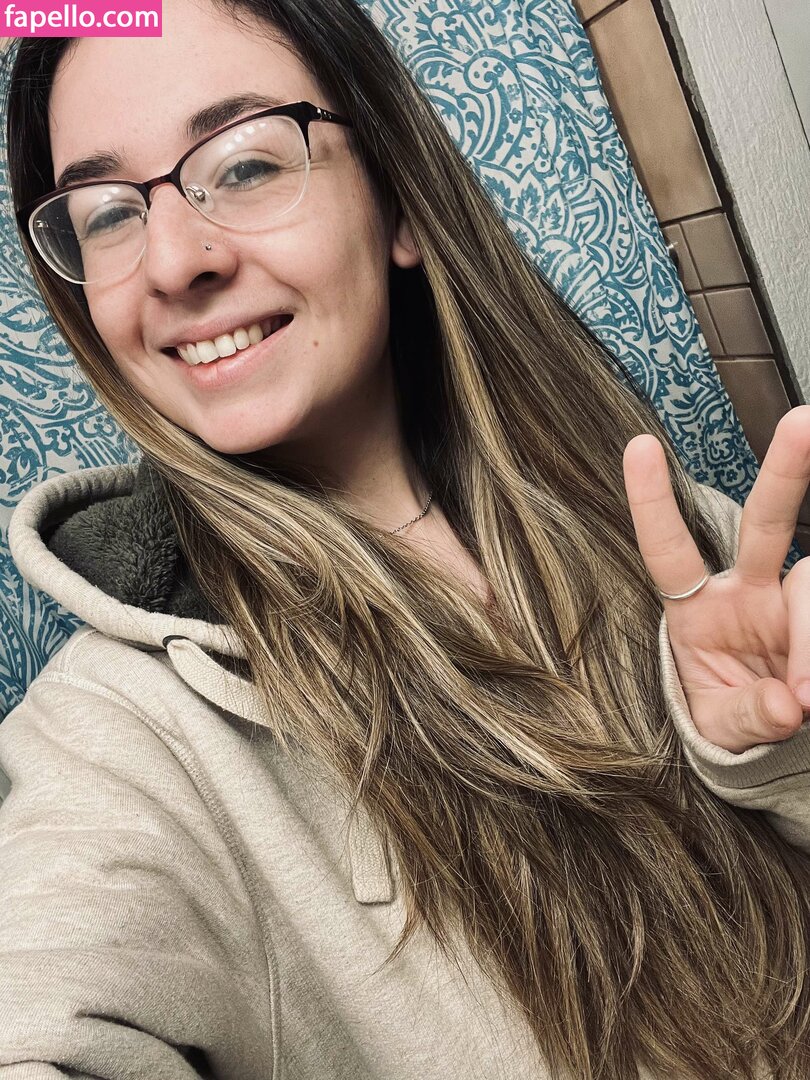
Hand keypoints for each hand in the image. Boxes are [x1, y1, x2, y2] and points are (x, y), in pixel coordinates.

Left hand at [623, 406, 809, 753]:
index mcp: (698, 609)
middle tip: (803, 425)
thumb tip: (786, 704)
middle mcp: (749, 590)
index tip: (638, 446)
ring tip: (809, 700)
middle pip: (767, 521)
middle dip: (786, 471)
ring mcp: (793, 598)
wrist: (776, 746)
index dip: (653, 501)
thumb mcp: (721, 731)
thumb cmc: (731, 723)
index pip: (669, 550)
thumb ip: (747, 716)